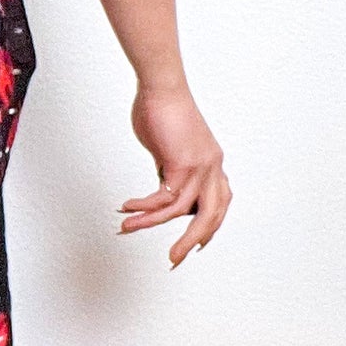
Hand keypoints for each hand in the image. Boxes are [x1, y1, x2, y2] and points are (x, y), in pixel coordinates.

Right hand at [121, 82, 231, 267]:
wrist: (162, 86)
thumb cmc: (162, 108)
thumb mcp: (168, 146)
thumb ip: (169, 167)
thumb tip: (161, 183)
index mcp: (212, 164)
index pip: (219, 202)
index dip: (210, 226)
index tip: (198, 245)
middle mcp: (212, 168)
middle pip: (211, 216)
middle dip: (192, 240)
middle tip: (174, 259)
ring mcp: (200, 167)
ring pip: (180, 211)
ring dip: (151, 224)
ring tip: (127, 230)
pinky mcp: (182, 164)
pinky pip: (163, 197)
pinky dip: (143, 206)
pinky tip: (127, 208)